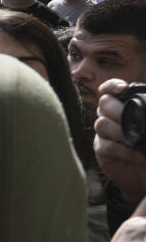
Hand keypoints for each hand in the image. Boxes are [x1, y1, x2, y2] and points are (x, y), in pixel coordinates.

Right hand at [94, 79, 145, 203]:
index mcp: (122, 108)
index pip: (108, 90)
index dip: (112, 86)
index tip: (123, 88)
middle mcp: (110, 118)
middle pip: (104, 104)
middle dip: (119, 111)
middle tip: (136, 124)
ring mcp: (103, 134)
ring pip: (102, 124)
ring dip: (123, 133)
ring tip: (140, 142)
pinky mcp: (101, 150)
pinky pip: (106, 145)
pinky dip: (123, 150)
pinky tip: (138, 155)